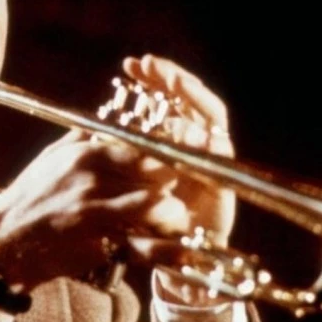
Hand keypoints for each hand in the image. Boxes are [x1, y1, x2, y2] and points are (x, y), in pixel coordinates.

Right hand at [0, 130, 194, 291]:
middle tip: (182, 192)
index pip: (141, 148)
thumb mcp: (48, 159)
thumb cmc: (27, 199)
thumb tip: (101, 126)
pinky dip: (164, 248)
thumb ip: (78, 141)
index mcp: (83, 155)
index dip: (164, 157)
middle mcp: (91, 180)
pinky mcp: (95, 245)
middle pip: (156, 176)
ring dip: (172, 215)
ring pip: (156, 208)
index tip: (175, 165)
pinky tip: (175, 249)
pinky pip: (143, 245)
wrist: (2, 242)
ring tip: (176, 219)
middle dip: (174, 186)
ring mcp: (94, 213)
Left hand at [123, 53, 236, 304]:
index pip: (168, 97)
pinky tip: (200, 131)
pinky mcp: (223, 187)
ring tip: (176, 82)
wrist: (160, 258)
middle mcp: (195, 145)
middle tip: (151, 64)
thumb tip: (98, 112)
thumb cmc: (139, 215)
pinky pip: (221, 158)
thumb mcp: (123, 177)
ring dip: (194, 100)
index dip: (153, 78)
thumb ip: (118, 146)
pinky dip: (213, 143)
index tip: (131, 64)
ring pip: (210, 121)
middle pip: (191, 100)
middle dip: (173, 79)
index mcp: (173, 138)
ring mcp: (211, 163)